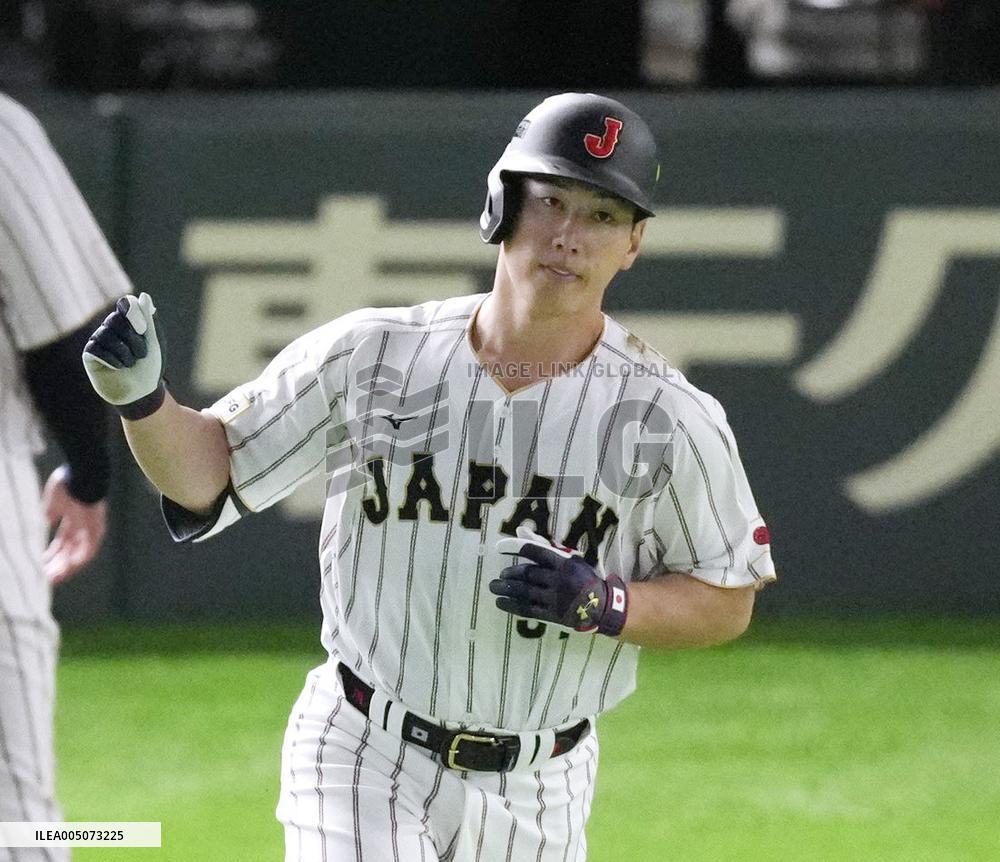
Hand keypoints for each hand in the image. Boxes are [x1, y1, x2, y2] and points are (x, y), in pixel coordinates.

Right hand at [41, 466, 107, 584]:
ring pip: (79, 555)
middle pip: (70, 553)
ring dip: (66, 567)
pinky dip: (78, 559)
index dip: (51, 557)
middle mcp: (84, 528)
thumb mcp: (52, 504)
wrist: (82, 471)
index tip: (40, 568)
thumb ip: (50, 516)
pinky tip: (67, 568)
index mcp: (73, 522)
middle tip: (44, 579)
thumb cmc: (67, 483)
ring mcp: (92, 529)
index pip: (61, 545)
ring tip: (53, 579)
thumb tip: (43, 525)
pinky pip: (89, 549)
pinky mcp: (97, 528)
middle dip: (57, 567)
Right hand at [83, 292, 165, 418]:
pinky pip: (97, 349)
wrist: (143, 394)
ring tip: (131, 364)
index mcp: (128, 322)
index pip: (125, 304)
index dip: (134, 314)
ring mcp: (99, 340)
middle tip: (142, 354)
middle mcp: (111, 328)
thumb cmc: (151, 367)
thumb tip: (144, 296)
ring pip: (106, 334)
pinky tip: (119, 368)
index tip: (143, 328)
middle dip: (134, 338)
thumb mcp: (155, 342)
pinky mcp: (90, 355)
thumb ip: (150, 319)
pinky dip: (113, 360)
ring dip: (125, 352)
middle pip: (116, 318)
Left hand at [490, 525, 628, 636]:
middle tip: (500, 575)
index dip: (514, 547)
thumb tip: (520, 531)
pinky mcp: (552, 615)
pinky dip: (511, 605)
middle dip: (509, 574)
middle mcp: (559, 579)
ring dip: (505, 589)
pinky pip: (527, 609)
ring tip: (494, 587)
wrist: (602, 605)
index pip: (535, 551)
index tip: (499, 547)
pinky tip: (501, 602)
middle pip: (527, 574)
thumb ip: (543, 545)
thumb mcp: (569, 558)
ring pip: (525, 592)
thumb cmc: (582, 577)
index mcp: (564, 563)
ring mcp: (555, 599)